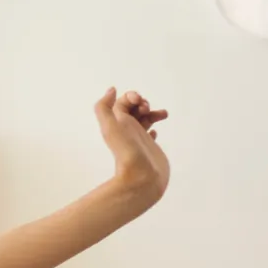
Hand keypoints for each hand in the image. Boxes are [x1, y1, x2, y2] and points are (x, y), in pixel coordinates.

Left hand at [93, 87, 169, 205]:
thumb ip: (104, 107)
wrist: (141, 177)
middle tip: (147, 109)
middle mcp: (126, 131)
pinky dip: (152, 127)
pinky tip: (154, 131)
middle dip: (143, 103)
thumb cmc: (127, 151)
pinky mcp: (149, 149)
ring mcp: (138, 140)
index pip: (122, 103)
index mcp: (117, 124)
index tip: (139, 101)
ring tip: (163, 114)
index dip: (132, 96)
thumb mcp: (110, 126)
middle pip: (134, 109)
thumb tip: (110, 90)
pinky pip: (149, 134)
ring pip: (144, 119)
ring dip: (152, 112)